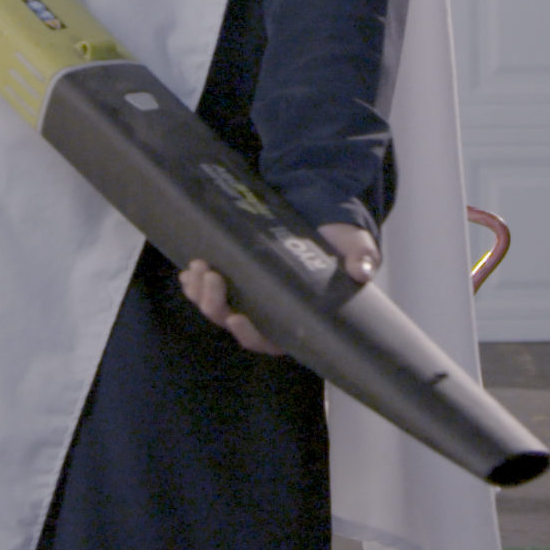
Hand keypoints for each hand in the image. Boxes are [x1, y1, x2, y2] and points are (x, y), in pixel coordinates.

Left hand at [179, 223, 379, 355]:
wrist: (320, 208)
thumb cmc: (339, 235)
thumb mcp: (355, 243)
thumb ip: (360, 256)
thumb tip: (362, 271)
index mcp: (299, 315)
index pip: (272, 341)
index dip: (252, 335)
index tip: (237, 318)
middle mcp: (271, 312)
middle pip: (236, 323)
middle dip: (215, 306)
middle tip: (210, 276)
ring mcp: (251, 296)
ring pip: (218, 309)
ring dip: (201, 293)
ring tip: (196, 268)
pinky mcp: (237, 278)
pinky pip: (210, 291)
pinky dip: (197, 284)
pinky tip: (187, 272)